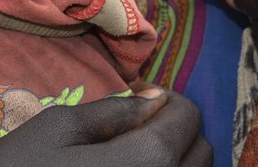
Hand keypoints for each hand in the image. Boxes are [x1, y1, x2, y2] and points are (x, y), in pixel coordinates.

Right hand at [0, 84, 211, 165]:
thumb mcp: (56, 128)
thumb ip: (113, 112)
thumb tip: (155, 100)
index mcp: (147, 161)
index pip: (189, 117)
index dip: (166, 99)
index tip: (136, 96)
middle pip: (201, 153)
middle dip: (176, 130)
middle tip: (134, 124)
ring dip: (173, 162)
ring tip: (129, 154)